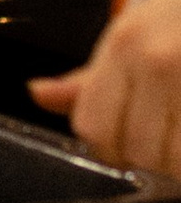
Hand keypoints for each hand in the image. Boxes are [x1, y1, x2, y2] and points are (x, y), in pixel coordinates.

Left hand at [34, 0, 180, 184]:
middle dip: (151, 163)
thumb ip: (90, 79)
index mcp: (124, 45)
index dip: (107, 148)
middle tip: (166, 147)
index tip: (126, 147)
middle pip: (137, 150)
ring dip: (178, 166)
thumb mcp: (133, 36)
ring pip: (174, 161)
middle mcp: (157, 61)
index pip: (92, 125)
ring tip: (179, 142)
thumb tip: (36, 93)